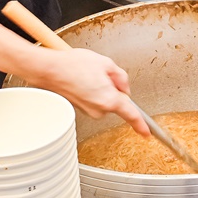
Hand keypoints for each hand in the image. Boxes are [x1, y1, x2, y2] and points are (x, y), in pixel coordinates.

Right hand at [29, 48, 150, 136]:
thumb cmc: (73, 65)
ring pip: (104, 99)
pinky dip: (90, 90)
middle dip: (112, 87)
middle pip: (116, 101)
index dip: (141, 125)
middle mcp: (99, 109)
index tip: (147, 133)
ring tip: (86, 75)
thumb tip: (124, 86)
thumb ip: (121, 76)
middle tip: (99, 73)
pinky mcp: (80, 108)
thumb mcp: (105, 63)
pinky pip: (93, 99)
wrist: (49, 70)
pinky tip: (81, 79)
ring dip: (100, 87)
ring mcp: (89, 110)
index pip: (131, 114)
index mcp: (110, 99)